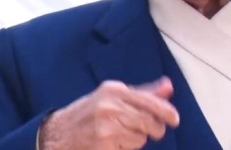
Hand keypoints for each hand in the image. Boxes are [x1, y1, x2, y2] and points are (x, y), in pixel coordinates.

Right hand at [39, 77, 178, 149]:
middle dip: (153, 128)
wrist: (56, 134)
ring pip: (140, 137)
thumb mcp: (112, 96)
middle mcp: (110, 105)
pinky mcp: (104, 144)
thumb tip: (168, 86)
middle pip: (148, 120)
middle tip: (150, 130)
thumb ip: (142, 93)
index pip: (149, 100)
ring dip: (136, 140)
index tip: (174, 119)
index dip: (166, 111)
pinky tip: (112, 143)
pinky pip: (129, 148)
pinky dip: (125, 148)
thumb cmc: (87, 114)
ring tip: (119, 135)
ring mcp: (106, 126)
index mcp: (114, 90)